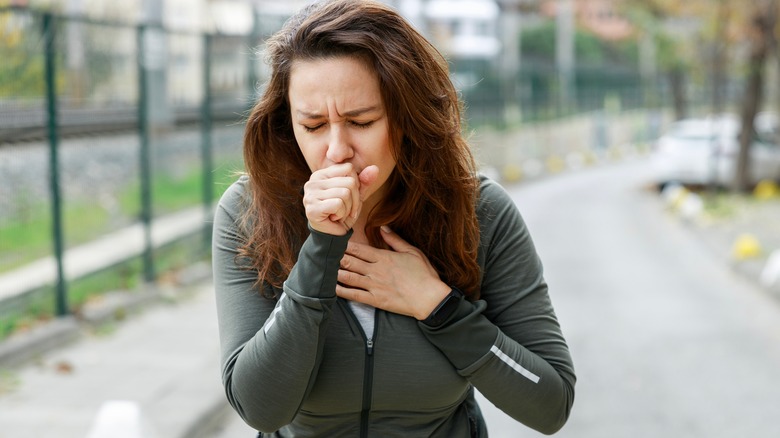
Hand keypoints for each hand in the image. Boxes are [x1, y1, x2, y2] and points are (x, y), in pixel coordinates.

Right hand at [303, 163, 378, 234]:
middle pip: (350, 182)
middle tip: (346, 210)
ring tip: (339, 214)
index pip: (349, 168)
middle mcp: (313, 181)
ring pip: (345, 193)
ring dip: (348, 208)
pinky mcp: (312, 208)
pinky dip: (342, 214)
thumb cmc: (342, 214)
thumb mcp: (356, 196)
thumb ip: (364, 182)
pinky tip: (334, 218)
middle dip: (354, 200)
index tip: (350, 198)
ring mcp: (310, 194)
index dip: (356, 184)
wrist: (331, 236)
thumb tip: (375, 168)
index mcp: (322, 174)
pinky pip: (339, 204)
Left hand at [336, 226, 450, 319]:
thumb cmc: (424, 274)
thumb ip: (395, 240)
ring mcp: (374, 286)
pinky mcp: (375, 300)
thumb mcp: (412, 252)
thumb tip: (383, 228)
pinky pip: (354, 295)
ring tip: (325, 269)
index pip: (359, 249)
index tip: (335, 242)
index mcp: (384, 258)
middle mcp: (376, 270)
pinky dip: (342, 291)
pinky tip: (332, 288)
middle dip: (336, 258)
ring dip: (336, 273)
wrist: (430, 298)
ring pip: (349, 277)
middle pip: (350, 262)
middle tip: (325, 254)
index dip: (344, 245)